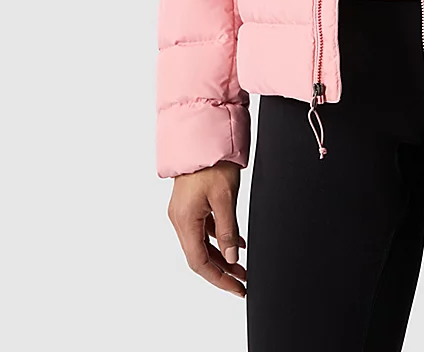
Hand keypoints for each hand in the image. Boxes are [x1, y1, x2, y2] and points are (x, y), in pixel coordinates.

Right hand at [167, 161, 247, 296]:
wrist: (203, 135)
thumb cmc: (213, 162)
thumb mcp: (225, 197)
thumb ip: (228, 229)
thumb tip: (233, 257)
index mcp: (185, 220)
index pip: (200, 262)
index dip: (219, 279)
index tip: (237, 288)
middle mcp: (180, 219)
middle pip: (200, 256)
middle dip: (222, 271)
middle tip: (243, 281)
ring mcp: (184, 211)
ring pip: (202, 244)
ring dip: (221, 256)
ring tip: (242, 266)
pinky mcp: (190, 204)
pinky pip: (204, 229)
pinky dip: (219, 238)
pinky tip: (236, 242)